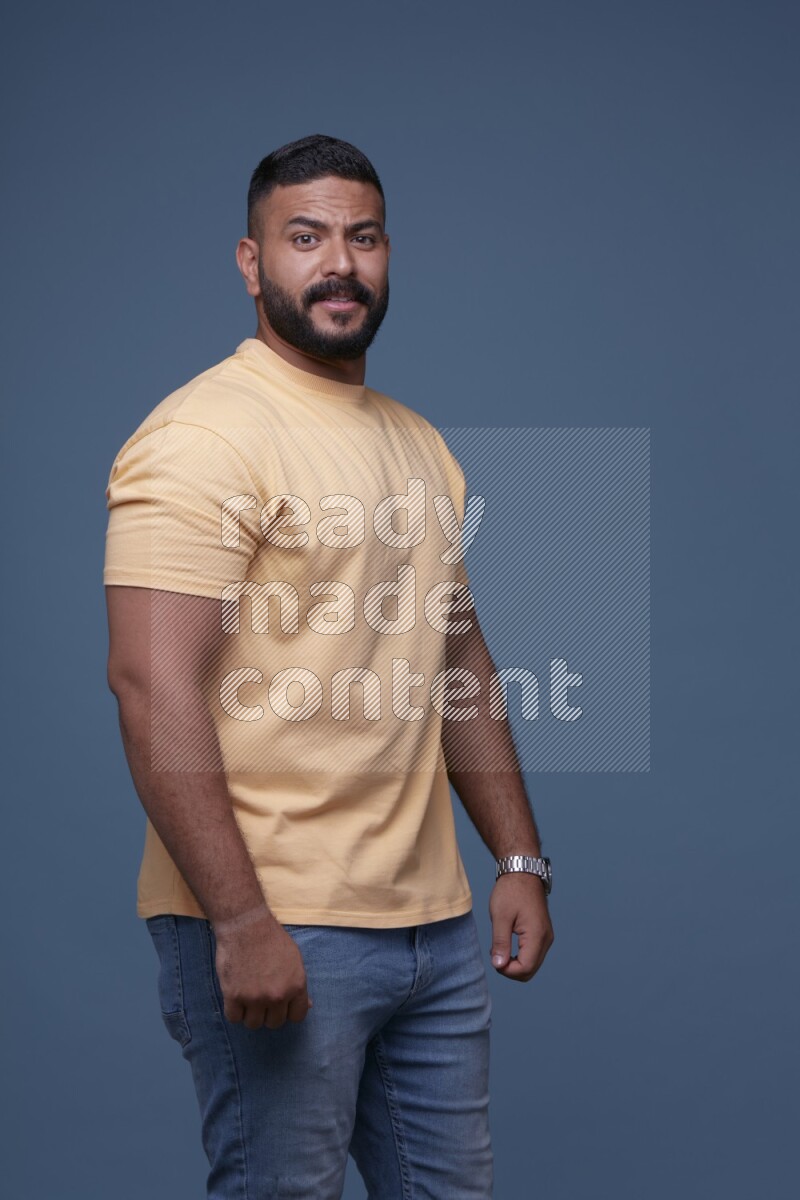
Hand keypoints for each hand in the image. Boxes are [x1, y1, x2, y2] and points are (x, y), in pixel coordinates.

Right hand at [213, 913, 312, 1028]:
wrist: (245, 925)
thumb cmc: (271, 939)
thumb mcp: (294, 959)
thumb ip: (298, 984)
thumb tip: (308, 1005)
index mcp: (296, 986)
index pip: (297, 1017)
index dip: (288, 1011)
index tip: (280, 1005)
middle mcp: (277, 995)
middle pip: (274, 1023)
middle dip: (268, 1013)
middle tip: (261, 998)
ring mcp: (255, 998)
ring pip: (254, 1024)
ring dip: (250, 1014)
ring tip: (247, 997)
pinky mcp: (234, 996)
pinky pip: (234, 1018)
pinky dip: (234, 1011)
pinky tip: (236, 998)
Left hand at [489, 872, 553, 981]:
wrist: (522, 871)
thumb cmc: (510, 891)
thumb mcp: (500, 917)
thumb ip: (500, 943)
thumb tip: (499, 965)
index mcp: (537, 935)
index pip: (526, 968)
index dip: (508, 971)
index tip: (494, 959)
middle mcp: (546, 939)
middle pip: (530, 970)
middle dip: (511, 969)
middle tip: (495, 955)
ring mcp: (546, 936)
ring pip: (532, 964)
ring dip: (515, 963)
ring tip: (499, 948)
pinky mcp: (542, 933)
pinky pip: (533, 953)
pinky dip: (520, 955)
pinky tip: (506, 944)